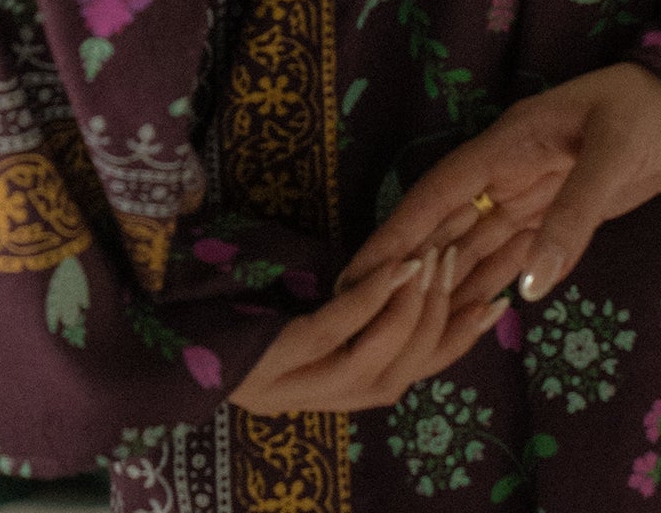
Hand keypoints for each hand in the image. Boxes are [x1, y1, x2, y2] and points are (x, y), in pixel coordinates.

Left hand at [226, 241, 509, 416]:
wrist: (164, 320)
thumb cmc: (238, 301)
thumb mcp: (308, 305)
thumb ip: (355, 307)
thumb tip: (416, 271)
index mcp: (331, 393)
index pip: (410, 378)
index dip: (455, 344)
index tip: (495, 304)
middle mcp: (317, 401)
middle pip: (399, 377)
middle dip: (438, 320)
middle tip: (459, 263)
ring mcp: (293, 386)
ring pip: (375, 366)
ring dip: (411, 310)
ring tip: (431, 260)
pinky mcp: (274, 361)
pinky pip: (334, 334)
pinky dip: (370, 299)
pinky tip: (395, 265)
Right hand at [228, 62, 660, 415]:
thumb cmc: (647, 111)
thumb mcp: (612, 155)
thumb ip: (572, 218)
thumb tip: (528, 287)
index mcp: (508, 144)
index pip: (438, 194)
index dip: (396, 232)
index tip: (356, 272)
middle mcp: (508, 173)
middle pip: (446, 227)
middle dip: (406, 269)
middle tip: (361, 319)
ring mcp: (530, 196)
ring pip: (473, 248)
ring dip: (442, 285)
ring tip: (402, 333)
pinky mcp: (557, 216)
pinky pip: (512, 257)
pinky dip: (486, 287)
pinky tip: (461, 318)